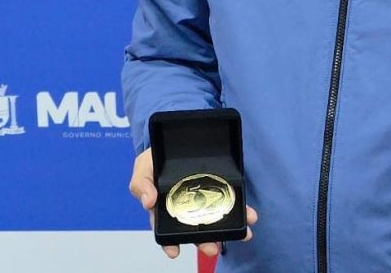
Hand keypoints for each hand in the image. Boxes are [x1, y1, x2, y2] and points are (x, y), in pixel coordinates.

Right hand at [129, 147, 257, 258]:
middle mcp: (186, 206)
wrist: (176, 139)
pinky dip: (241, 210)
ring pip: (215, 218)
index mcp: (166, 207)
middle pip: (194, 228)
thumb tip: (148, 202)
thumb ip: (141, 184)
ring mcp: (204, 197)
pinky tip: (250, 216)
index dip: (170, 242)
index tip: (175, 252)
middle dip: (204, 241)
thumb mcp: (143, 167)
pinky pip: (230, 200)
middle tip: (212, 248)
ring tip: (242, 235)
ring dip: (228, 229)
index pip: (167, 229)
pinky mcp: (218, 187)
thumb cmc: (156, 158)